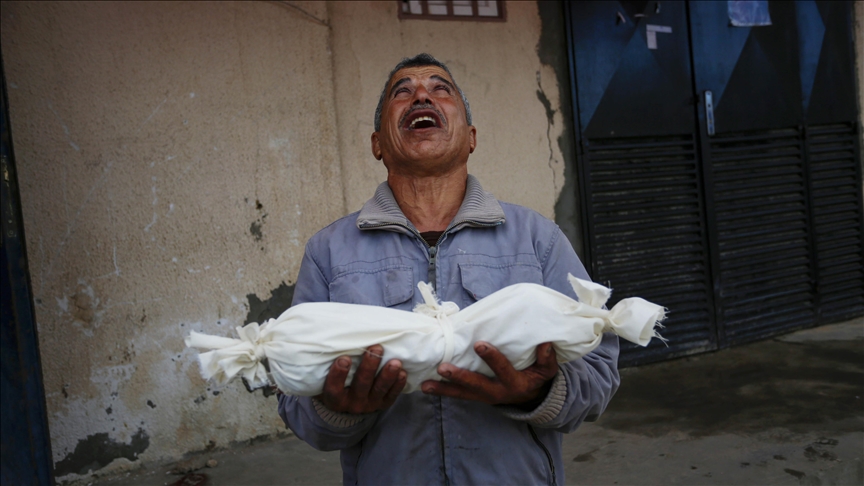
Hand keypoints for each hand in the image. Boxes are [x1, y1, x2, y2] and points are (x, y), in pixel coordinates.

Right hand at [315, 345, 406, 413]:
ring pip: (379, 390)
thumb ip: (327, 364)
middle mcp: (352, 404)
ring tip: (395, 361)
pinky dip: (398, 384)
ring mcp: (369, 405)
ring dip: (388, 375)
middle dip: (369, 366)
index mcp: (334, 399)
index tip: (344, 358)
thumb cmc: (335, 382)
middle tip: (376, 348)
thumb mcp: (325, 378)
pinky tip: (402, 372)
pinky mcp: (383, 404)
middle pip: (361, 385)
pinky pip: (392, 395)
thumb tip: (331, 337)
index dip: (338, 374)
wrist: (346, 404)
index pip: (334, 389)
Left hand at [420, 342, 557, 406]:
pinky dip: (441, 391)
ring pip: (462, 393)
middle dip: (459, 377)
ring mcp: (483, 396)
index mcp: (514, 383)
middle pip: (476, 385)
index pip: (503, 369)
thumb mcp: (546, 371)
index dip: (492, 358)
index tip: (480, 344)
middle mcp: (496, 392)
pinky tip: (424, 386)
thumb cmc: (536, 378)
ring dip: (443, 389)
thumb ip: (547, 359)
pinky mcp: (474, 396)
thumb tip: (545, 343)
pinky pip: (457, 395)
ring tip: (426, 385)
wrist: (530, 398)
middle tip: (443, 368)